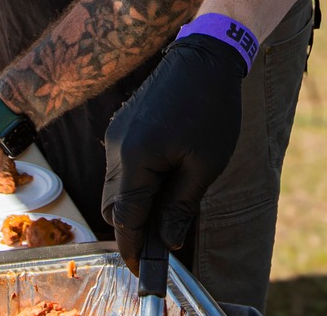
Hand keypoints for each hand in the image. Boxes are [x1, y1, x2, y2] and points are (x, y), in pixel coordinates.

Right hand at [101, 33, 246, 271]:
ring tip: (172, 199)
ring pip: (116, 186)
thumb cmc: (211, 110)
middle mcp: (116, 147)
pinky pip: (121, 165)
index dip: (133, 246)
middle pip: (114, 205)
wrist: (205, 58)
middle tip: (165, 234)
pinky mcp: (121, 126)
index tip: (141, 268)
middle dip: (135, 224)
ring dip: (137, 201)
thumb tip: (166, 240)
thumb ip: (180, 205)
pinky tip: (166, 175)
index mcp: (136, 158)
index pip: (126, 217)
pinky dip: (137, 180)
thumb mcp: (205, 165)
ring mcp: (116, 135)